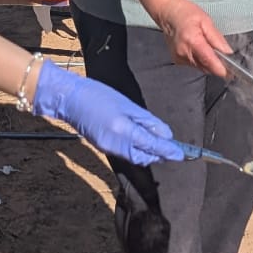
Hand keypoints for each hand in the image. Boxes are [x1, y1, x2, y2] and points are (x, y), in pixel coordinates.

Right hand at [32, 63, 182, 165]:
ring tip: (159, 144)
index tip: (181, 155)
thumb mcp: (128, 104)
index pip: (152, 146)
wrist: (70, 99)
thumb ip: (148, 121)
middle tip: (172, 148)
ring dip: (149, 153)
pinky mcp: (104, 147)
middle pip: (144, 157)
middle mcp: (116, 144)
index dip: (168, 151)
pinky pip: (126, 154)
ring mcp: (109, 148)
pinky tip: (141, 141)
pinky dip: (137, 151)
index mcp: (123, 130)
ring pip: (135, 157)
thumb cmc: (98, 95)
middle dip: (159, 154)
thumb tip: (166, 135)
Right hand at [158, 0, 230, 75]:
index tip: (231, 72)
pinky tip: (198, 49)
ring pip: (201, 68)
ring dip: (208, 62)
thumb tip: (228, 53)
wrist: (168, 14)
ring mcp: (179, 58)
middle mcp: (184, 53)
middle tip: (222, 55)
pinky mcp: (177, 61)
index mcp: (192, 41)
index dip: (221, 69)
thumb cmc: (187, 14)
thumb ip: (217, 39)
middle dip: (216, 64)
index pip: (209, 61)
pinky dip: (200, 60)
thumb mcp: (206, 21)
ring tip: (208, 47)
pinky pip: (195, 65)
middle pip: (207, 68)